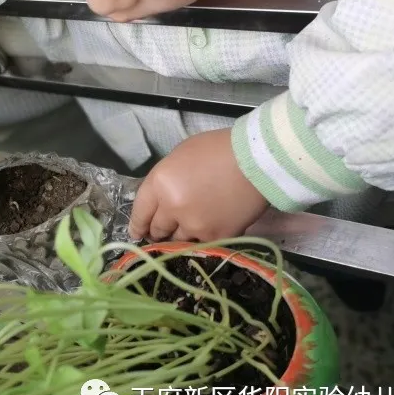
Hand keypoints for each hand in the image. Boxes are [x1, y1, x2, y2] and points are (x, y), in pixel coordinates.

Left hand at [128, 128, 268, 241]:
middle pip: (157, 229)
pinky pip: (201, 244)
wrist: (257, 161)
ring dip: (179, 237)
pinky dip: (201, 240)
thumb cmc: (217, 150)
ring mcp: (194, 225)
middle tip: (160, 233)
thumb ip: (166, 180)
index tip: (136, 233)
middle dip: (157, 232)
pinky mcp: (216, 237)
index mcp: (159, 184)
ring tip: (186, 231)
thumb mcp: (179, 157)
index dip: (137, 225)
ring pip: (178, 240)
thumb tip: (161, 198)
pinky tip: (205, 233)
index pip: (140, 212)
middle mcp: (172, 208)